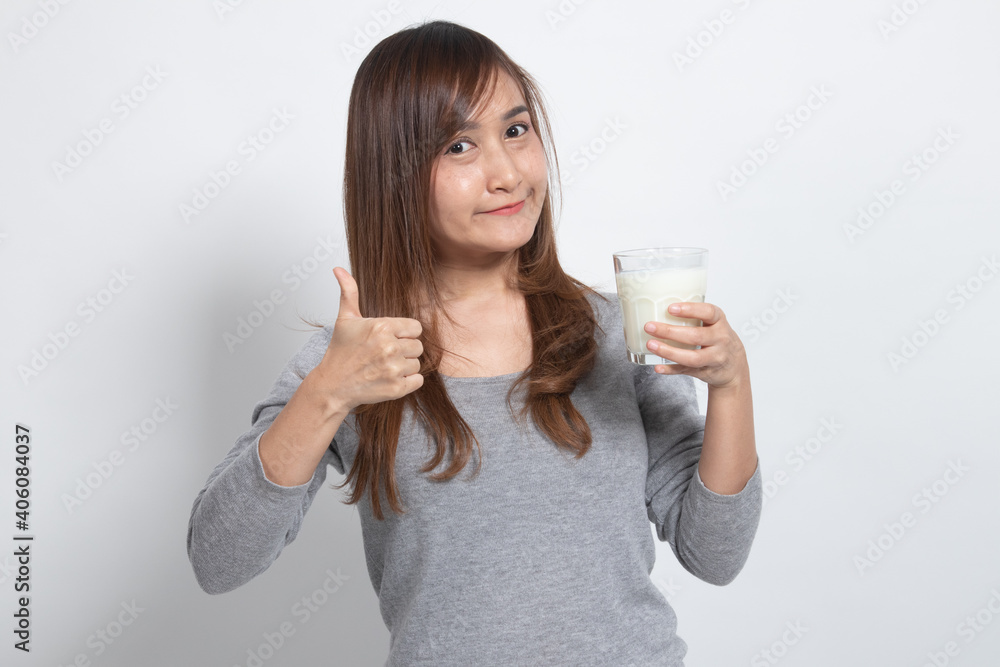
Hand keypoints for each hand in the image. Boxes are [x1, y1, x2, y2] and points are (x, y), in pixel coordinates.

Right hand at [310, 267, 424, 410]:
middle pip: (418, 346)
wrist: (333, 386)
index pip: (415, 327)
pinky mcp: (396, 388)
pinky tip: (390, 378)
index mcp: (381, 327)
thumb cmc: (340, 352)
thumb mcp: (345, 320)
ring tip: (384, 366)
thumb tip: (339, 269)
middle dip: (404, 349)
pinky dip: (408, 381)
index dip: (404, 333)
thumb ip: (349, 293)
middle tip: (384, 354)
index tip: (390, 338)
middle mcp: (389, 347)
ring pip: (417, 363)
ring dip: (405, 366)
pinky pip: (418, 380)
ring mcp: (393, 369)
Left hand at [642, 302, 747, 389]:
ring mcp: (714, 358)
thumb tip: (659, 307)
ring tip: (651, 345)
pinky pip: (686, 371)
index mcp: (719, 322)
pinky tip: (658, 367)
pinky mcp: (706, 372)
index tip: (671, 308)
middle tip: (650, 327)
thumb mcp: (714, 324)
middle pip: (696, 336)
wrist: (734, 366)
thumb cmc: (718, 339)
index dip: (690, 310)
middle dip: (670, 332)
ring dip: (669, 351)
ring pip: (692, 357)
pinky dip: (671, 369)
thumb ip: (694, 317)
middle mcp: (720, 340)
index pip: (708, 313)